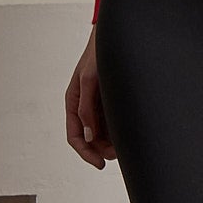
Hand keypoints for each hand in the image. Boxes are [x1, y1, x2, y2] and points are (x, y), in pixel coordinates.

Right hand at [65, 30, 116, 167]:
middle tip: (118, 153)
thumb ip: (86, 107)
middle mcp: (85, 106)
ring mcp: (98, 105)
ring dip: (111, 142)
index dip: (86, 153)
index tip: (100, 164)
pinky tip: (128, 133)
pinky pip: (112, 123)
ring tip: (125, 144)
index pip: (75, 137)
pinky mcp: (111, 101)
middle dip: (102, 150)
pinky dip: (118, 131)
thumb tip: (88, 135)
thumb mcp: (90, 80)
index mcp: (73, 102)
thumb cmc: (98, 54)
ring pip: (102, 133)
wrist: (116, 38)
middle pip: (90, 139)